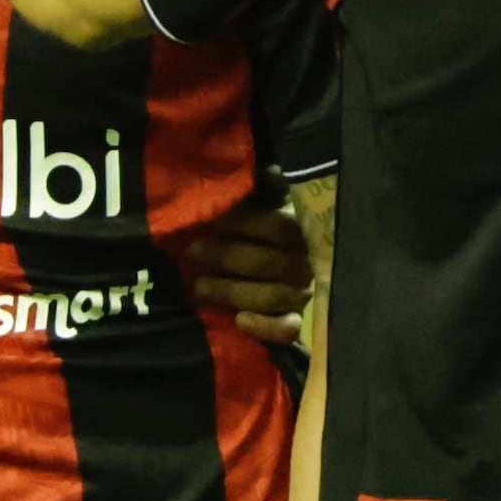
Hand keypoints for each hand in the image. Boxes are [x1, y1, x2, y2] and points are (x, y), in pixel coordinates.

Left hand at [171, 200, 314, 344]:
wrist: (286, 271)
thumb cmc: (266, 231)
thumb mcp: (269, 205)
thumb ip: (266, 191)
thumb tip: (267, 171)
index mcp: (303, 231)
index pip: (278, 227)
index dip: (246, 223)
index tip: (216, 221)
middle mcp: (307, 263)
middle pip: (267, 263)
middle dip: (226, 256)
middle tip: (193, 250)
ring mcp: (303, 294)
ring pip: (271, 296)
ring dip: (232, 291)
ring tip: (200, 286)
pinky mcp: (296, 320)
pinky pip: (287, 329)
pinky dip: (265, 327)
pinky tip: (240, 320)